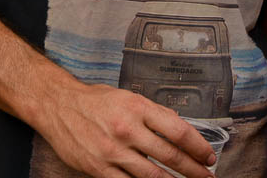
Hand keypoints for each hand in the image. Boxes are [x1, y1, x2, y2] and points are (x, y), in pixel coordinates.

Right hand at [42, 85, 215, 177]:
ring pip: (153, 175)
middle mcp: (128, 130)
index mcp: (139, 108)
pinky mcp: (99, 169)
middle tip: (207, 176)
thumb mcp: (129, 97)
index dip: (198, 147)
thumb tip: (178, 127)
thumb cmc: (95, 100)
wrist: (58, 106)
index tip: (208, 156)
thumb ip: (154, 113)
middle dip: (193, 170)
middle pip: (170, 155)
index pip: (178, 131)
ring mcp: (113, 152)